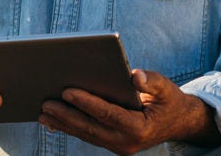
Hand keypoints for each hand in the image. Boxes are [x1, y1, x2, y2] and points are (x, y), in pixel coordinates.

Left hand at [37, 68, 220, 153]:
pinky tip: (53, 121)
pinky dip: (70, 127)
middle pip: (90, 128)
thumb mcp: (166, 88)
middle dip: (66, 115)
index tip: (66, 91)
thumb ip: (151, 81)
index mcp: (139, 128)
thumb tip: (135, 76)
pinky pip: (88, 135)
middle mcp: (126, 142)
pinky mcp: (112, 143)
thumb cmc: (169, 101)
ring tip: (42, 113)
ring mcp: (118, 146)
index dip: (86, 102)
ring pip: (86, 134)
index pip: (107, 114)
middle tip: (45, 104)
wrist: (178, 122)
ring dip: (63, 124)